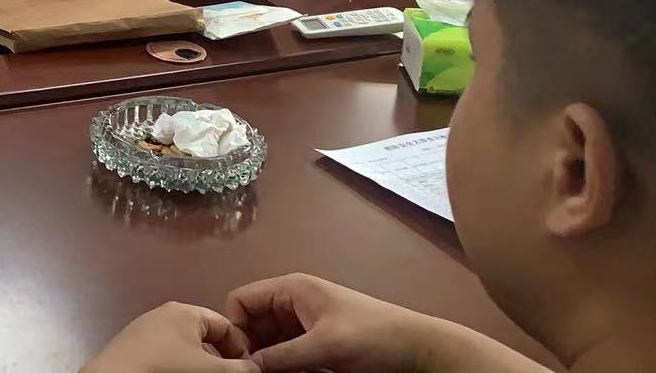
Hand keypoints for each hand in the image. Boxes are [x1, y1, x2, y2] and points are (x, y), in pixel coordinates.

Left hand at [81, 303, 254, 372]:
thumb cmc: (166, 369)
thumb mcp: (211, 370)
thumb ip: (239, 368)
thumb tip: (254, 368)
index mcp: (185, 312)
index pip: (225, 325)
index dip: (241, 349)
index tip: (246, 370)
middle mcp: (163, 314)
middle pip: (205, 336)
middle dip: (220, 358)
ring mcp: (144, 330)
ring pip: (184, 347)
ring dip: (199, 364)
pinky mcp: (131, 348)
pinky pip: (164, 354)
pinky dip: (176, 365)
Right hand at [226, 274, 458, 372]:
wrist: (420, 350)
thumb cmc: (374, 337)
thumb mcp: (325, 346)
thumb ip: (282, 357)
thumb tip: (246, 368)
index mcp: (292, 289)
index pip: (242, 301)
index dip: (235, 328)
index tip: (241, 359)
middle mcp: (294, 304)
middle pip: (253, 324)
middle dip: (251, 349)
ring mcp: (306, 325)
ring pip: (270, 343)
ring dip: (269, 362)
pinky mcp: (318, 345)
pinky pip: (288, 355)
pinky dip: (284, 368)